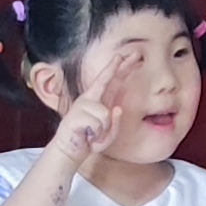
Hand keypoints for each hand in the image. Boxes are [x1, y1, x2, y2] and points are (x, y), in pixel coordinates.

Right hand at [46, 40, 134, 161]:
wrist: (69, 150)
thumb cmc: (89, 140)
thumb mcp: (108, 135)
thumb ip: (115, 124)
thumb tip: (117, 108)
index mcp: (98, 101)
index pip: (109, 81)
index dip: (118, 68)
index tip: (124, 56)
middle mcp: (90, 99)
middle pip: (105, 79)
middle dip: (120, 66)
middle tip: (136, 54)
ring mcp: (82, 105)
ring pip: (105, 115)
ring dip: (103, 130)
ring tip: (93, 134)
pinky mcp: (76, 114)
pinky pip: (98, 124)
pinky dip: (96, 134)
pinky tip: (87, 135)